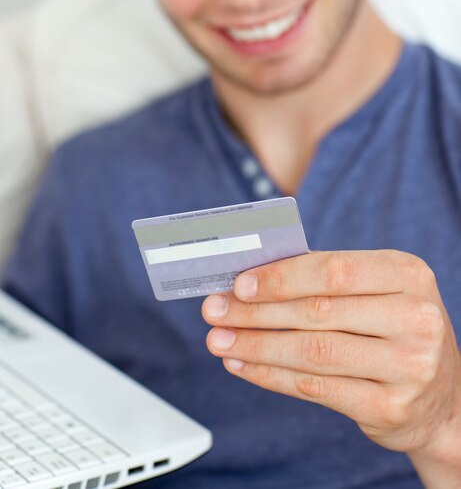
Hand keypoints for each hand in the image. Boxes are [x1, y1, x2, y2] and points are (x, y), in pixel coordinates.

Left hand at [202, 250, 460, 453]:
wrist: (439, 396)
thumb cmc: (393, 329)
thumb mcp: (375, 291)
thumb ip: (323, 281)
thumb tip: (250, 280)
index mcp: (408, 274)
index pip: (333, 270)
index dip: (280, 277)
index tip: (238, 284)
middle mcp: (416, 317)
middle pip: (317, 312)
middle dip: (255, 312)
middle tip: (215, 311)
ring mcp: (408, 367)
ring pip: (312, 352)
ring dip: (255, 345)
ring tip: (219, 340)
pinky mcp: (391, 408)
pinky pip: (316, 388)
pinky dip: (271, 376)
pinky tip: (244, 365)